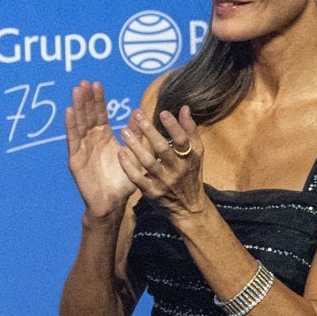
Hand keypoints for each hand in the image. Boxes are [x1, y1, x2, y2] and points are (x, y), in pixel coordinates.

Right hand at [64, 81, 134, 220]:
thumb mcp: (134, 154)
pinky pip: (73, 140)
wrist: (112, 202)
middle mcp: (91, 141)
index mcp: (104, 138)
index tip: (96, 84)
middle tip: (84, 82)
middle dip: (86, 99)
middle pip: (87, 116)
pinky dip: (70, 126)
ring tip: (76, 91)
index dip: (97, 100)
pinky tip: (69, 112)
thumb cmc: (122, 181)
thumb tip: (138, 113)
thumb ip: (136, 135)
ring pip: (79, 124)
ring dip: (77, 107)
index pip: (99, 115)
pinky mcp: (75, 159)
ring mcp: (81, 149)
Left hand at [119, 103, 207, 219]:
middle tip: (138, 116)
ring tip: (124, 131)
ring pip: (148, 162)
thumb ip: (190, 131)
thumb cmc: (190, 174)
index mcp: (190, 158)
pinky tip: (120, 153)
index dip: (174, 127)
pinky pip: (137, 178)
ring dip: (135, 146)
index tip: (163, 112)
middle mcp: (177, 169)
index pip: (183, 141)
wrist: (188, 207)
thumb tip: (184, 108)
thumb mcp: (196, 154)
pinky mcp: (151, 192)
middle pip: (163, 149)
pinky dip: (128, 166)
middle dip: (150, 132)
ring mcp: (163, 182)